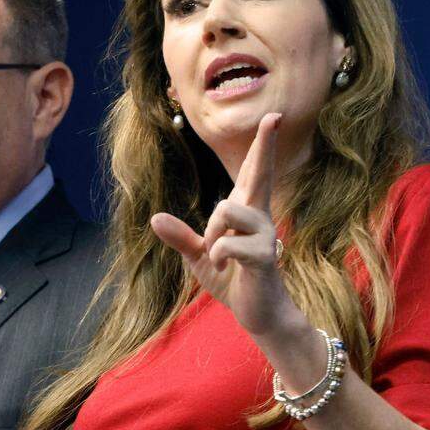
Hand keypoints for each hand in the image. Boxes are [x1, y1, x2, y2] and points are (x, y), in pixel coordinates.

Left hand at [151, 112, 292, 335]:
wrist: (258, 313)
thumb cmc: (232, 280)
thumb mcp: (199, 257)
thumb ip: (180, 237)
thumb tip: (155, 218)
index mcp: (245, 211)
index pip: (253, 172)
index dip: (262, 146)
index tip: (273, 117)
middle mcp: (259, 217)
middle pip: (260, 173)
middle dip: (265, 145)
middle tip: (274, 116)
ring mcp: (264, 235)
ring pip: (228, 209)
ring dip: (212, 233)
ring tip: (216, 254)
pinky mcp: (264, 257)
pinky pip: (229, 244)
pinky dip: (217, 255)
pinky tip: (222, 265)